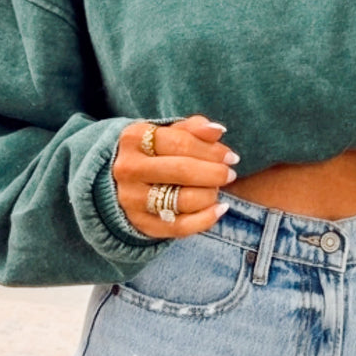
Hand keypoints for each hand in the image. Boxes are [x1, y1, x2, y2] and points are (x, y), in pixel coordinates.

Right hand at [112, 113, 238, 238]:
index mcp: (134, 138)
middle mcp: (128, 168)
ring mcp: (131, 198)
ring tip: (215, 190)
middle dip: (214, 173)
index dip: (212, 151)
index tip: (231, 157)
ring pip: (183, 200)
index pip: (181, 143)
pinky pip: (180, 227)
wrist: (125, 180)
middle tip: (229, 174)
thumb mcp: (170, 133)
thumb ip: (194, 128)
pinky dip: (206, 219)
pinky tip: (220, 209)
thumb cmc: (157, 152)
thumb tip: (217, 130)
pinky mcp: (141, 223)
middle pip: (182, 171)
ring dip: (209, 195)